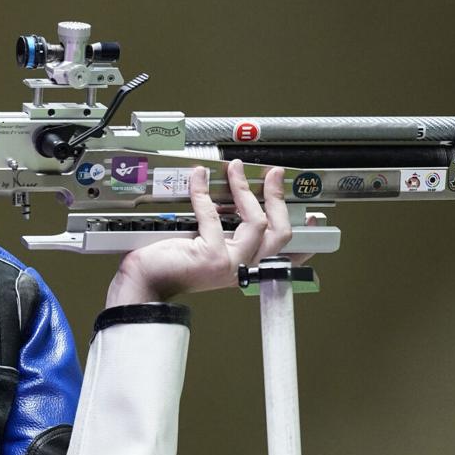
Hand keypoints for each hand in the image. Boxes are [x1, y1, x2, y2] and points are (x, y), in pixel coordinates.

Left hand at [106, 160, 291, 305]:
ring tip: (235, 169)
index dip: (302, 235)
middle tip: (274, 175)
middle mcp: (242, 270)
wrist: (142, 285)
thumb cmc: (168, 267)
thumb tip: (233, 204)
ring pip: (254, 220)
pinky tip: (199, 177)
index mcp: (244, 270)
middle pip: (278, 232)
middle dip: (278, 198)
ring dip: (244, 188)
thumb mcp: (205, 251)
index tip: (311, 217)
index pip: (282, 255)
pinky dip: (204, 191)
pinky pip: (212, 214)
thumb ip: (224, 235)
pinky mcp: (211, 255)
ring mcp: (229, 264)